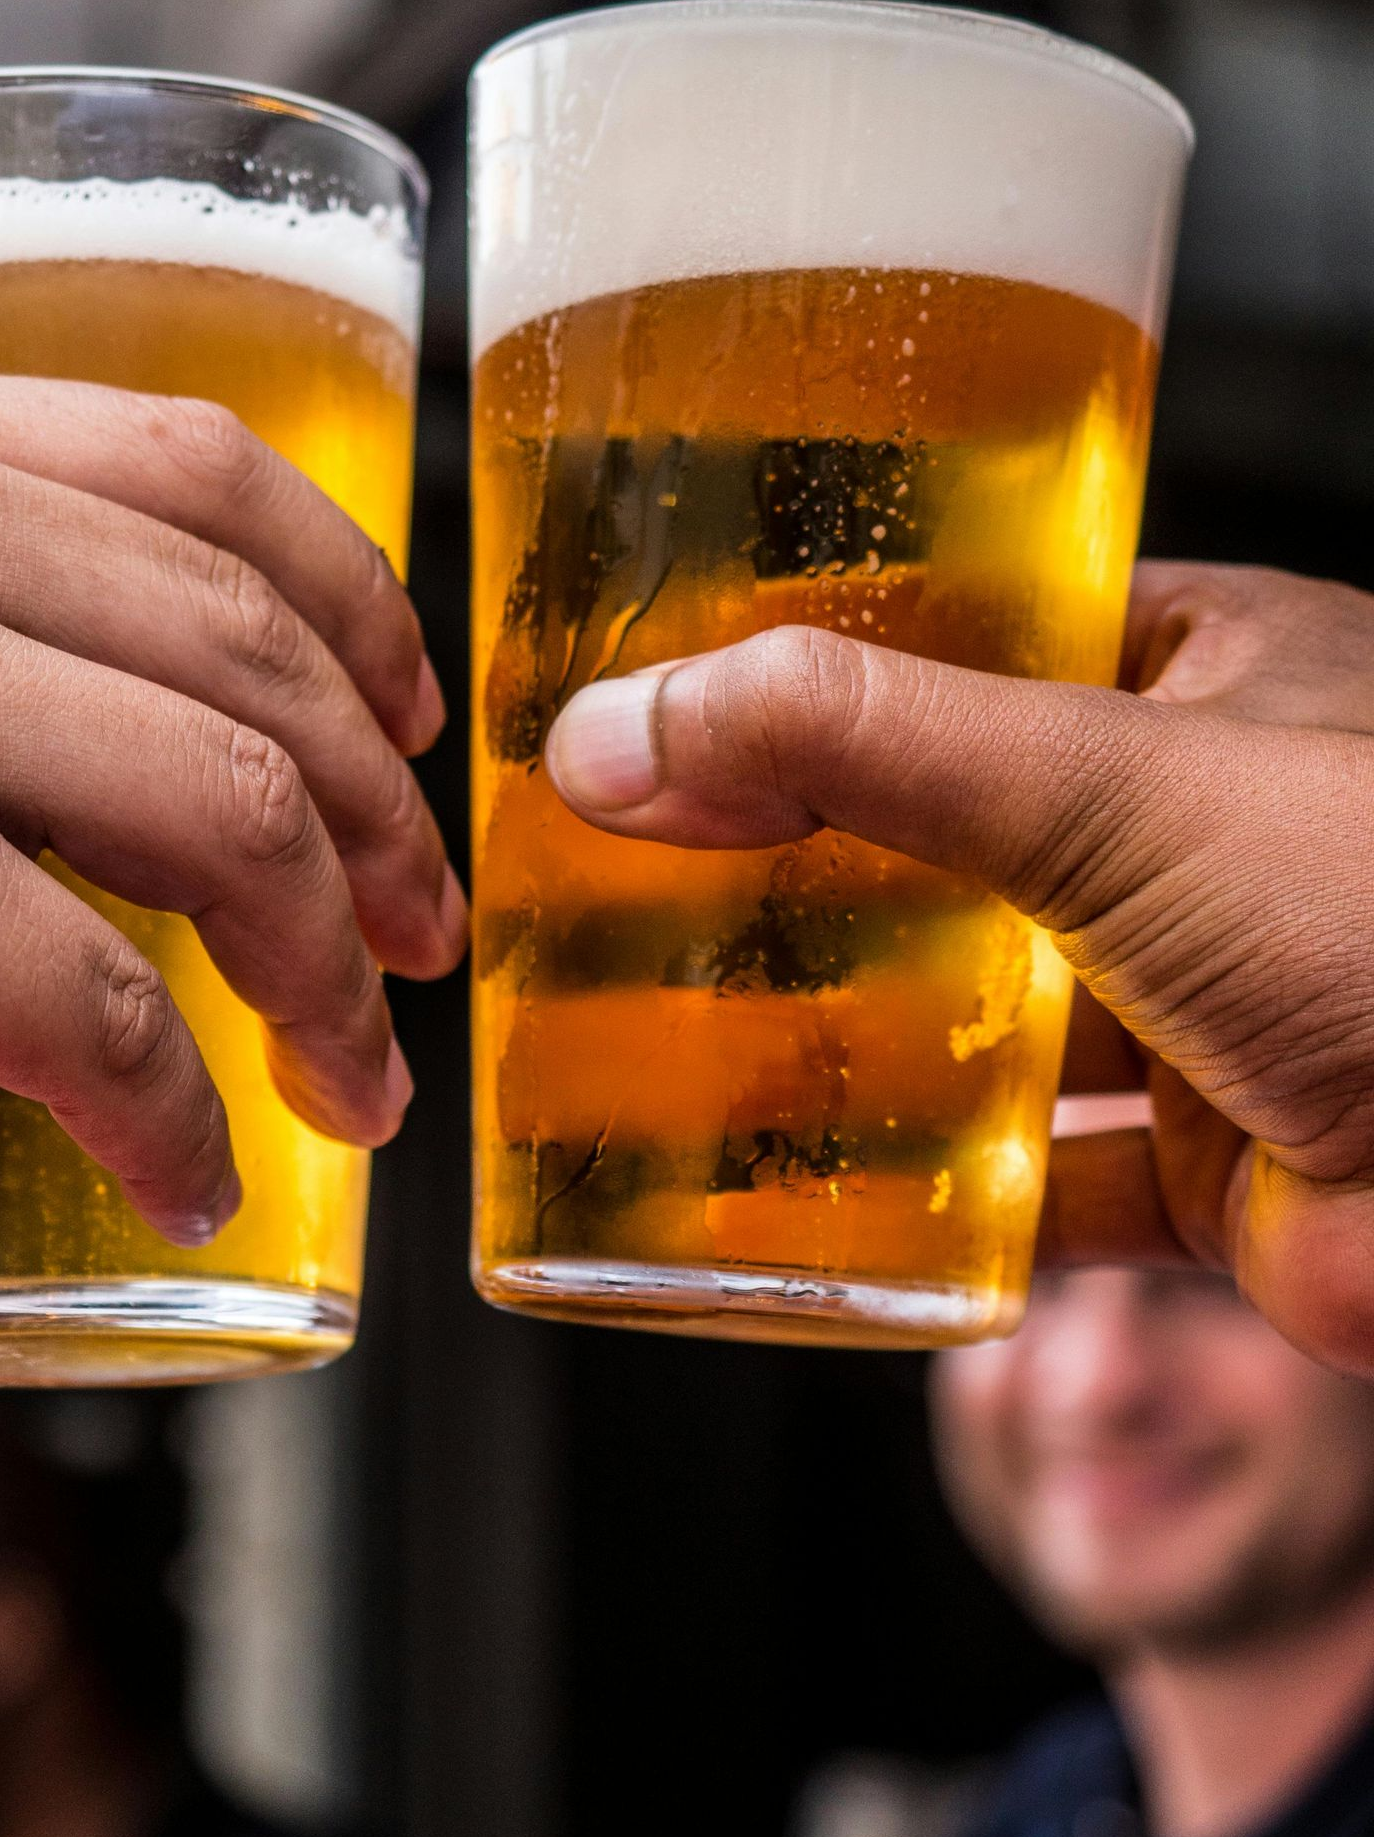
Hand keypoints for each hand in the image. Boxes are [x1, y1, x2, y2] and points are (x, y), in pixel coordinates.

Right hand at [0, 377, 464, 1250]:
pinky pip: (103, 1017)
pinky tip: (192, 1180)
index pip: (198, 467)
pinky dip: (178, 1119)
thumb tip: (58, 735)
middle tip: (421, 933)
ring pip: (226, 823)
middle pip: (250, 656)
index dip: (352, 597)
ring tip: (356, 1077)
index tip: (408, 715)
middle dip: (380, 817)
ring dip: (331, 973)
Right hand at [545, 564, 1373, 1373]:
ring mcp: (1206, 1001)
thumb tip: (624, 731)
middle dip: (807, 867)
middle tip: (637, 870)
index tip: (669, 694)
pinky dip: (931, 1196)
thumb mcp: (1104, 782)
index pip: (971, 640)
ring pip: (985, 1014)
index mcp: (1207, 676)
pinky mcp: (1213, 1167)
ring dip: (851, 1036)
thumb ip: (855, 746)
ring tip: (676, 1029)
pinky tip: (814, 1196)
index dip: (818, 666)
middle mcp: (1204, 832)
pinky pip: (1035, 1179)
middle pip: (953, 837)